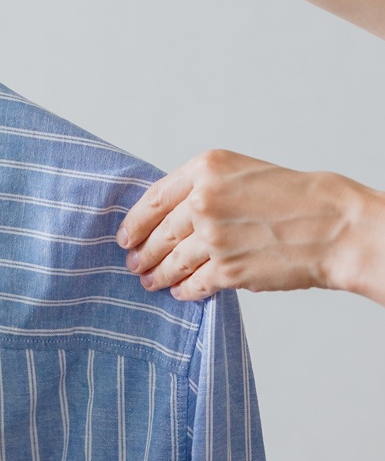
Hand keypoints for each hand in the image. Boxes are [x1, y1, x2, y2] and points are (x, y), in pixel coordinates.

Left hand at [115, 149, 383, 301]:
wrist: (334, 226)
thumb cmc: (294, 197)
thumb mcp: (242, 173)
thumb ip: (203, 188)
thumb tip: (169, 215)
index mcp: (206, 169)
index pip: (153, 199)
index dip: (135, 223)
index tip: (126, 236)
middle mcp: (204, 201)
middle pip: (158, 235)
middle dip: (143, 254)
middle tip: (135, 264)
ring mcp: (214, 237)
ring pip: (172, 262)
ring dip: (158, 275)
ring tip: (150, 281)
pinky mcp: (228, 270)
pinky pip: (194, 284)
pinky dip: (185, 290)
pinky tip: (181, 291)